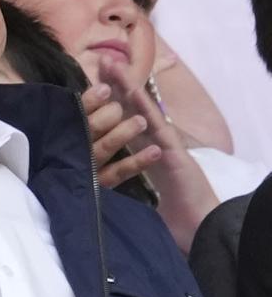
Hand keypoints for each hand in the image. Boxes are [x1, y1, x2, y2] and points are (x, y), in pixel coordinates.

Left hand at [96, 57, 217, 250]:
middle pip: (132, 112)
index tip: (95, 89)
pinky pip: (156, 126)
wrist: (201, 233)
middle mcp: (155, 147)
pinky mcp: (173, 153)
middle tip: (102, 63)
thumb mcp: (142, 206)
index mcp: (147, 157)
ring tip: (112, 65)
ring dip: (127, 88)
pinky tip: (131, 91)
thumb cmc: (176, 223)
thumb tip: (103, 203)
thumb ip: (126, 198)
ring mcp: (165, 147)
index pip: (126, 126)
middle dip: (117, 88)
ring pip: (143, 112)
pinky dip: (144, 109)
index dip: (112, 107)